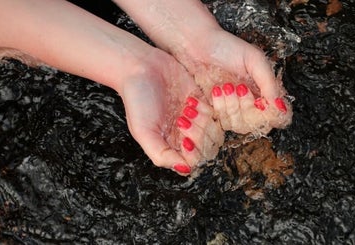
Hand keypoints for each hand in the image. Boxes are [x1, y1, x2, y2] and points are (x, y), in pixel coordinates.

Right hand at [119, 49, 223, 174]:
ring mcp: (195, 118)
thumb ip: (161, 154)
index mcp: (170, 146)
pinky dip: (209, 107)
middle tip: (183, 118)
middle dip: (199, 134)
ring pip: (214, 130)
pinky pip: (217, 112)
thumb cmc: (137, 100)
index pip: (193, 161)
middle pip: (207, 147)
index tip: (183, 138)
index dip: (194, 153)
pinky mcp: (202, 101)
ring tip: (187, 107)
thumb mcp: (143, 131)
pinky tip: (192, 99)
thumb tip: (185, 169)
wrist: (140, 66)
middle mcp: (184, 135)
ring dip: (204, 120)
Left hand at [175, 29, 292, 135]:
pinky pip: (219, 122)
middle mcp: (250, 103)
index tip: (259, 102)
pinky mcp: (213, 111)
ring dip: (230, 106)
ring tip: (223, 86)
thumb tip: (280, 107)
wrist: (197, 43)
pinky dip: (217, 107)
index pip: (275, 116)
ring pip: (236, 125)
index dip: (268, 114)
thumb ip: (268, 82)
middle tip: (238, 87)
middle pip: (255, 124)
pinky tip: (214, 90)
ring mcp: (231, 109)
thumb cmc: (225, 47)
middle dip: (245, 107)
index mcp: (264, 91)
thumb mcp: (253, 59)